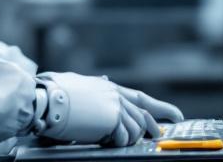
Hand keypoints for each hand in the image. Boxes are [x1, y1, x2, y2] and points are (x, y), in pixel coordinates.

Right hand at [36, 73, 182, 146]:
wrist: (47, 98)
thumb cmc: (55, 93)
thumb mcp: (79, 84)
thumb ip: (95, 87)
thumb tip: (103, 80)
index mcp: (109, 88)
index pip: (140, 98)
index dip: (160, 107)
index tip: (175, 115)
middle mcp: (115, 95)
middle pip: (143, 114)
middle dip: (153, 127)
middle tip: (158, 136)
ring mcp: (115, 106)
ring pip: (135, 127)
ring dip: (130, 138)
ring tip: (119, 141)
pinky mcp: (111, 119)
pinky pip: (124, 137)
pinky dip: (120, 142)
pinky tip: (110, 142)